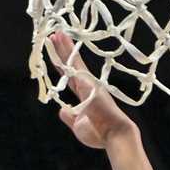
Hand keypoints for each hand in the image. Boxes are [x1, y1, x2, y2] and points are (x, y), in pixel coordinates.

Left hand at [49, 34, 137, 151]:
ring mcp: (89, 83)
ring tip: (56, 34)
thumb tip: (61, 110)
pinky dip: (68, 56)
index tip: (54, 52)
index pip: (70, 76)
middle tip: (54, 34)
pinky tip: (62, 44)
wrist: (114, 135)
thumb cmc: (100, 133)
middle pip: (71, 64)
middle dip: (62, 50)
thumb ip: (70, 117)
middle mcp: (88, 85)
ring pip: (73, 62)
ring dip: (64, 48)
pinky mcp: (90, 84)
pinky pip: (75, 67)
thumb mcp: (79, 126)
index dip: (61, 64)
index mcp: (85, 94)